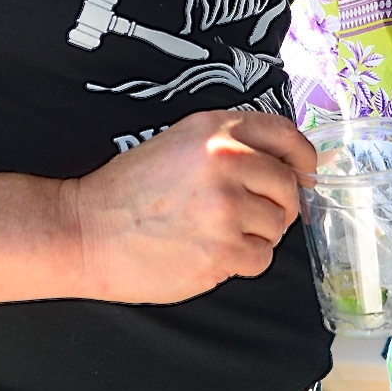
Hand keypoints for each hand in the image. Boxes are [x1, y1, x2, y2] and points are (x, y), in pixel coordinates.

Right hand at [63, 110, 309, 303]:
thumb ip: (230, 145)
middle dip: (278, 204)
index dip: (303, 158)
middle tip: (250, 215)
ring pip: (278, 225)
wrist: (85, 231)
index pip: (286, 136)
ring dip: (257, 235)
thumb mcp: (179, 142)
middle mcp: (227, 161)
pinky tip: (212, 253)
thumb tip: (284, 165)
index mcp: (216, 129)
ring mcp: (226, 207)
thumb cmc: (128, 191)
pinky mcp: (222, 250)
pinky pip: (261, 258)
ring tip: (218, 234)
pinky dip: (243, 261)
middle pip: (288, 186)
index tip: (306, 172)